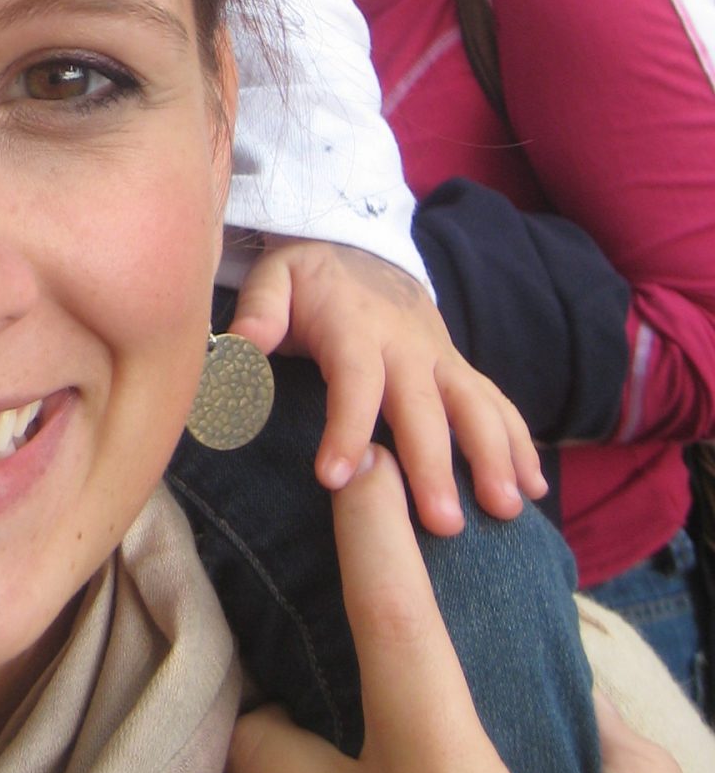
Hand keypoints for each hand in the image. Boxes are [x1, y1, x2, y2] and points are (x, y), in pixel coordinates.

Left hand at [229, 237, 541, 531]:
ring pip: (475, 407)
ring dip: (495, 458)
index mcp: (356, 330)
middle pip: (424, 409)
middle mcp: (407, 348)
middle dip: (435, 466)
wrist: (363, 248)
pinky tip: (534, 488)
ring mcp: (441, 360)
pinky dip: (520, 443)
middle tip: (444, 524)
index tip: (336, 478)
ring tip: (505, 511)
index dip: (346, 429)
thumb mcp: (274, 280)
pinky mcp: (460, 372)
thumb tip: (238, 346)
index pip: (355, 382)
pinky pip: (497, 405)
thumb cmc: (310, 279)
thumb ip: (259, 313)